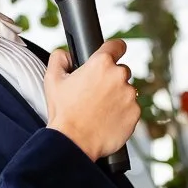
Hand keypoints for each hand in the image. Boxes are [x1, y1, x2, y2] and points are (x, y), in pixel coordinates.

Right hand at [44, 40, 138, 160]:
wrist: (74, 142)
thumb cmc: (63, 112)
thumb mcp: (52, 80)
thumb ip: (59, 58)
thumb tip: (65, 53)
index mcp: (101, 63)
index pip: (117, 45)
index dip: (113, 50)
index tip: (112, 54)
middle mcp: (119, 76)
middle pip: (121, 71)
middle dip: (110, 80)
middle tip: (95, 93)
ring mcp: (129, 95)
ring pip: (126, 91)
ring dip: (117, 97)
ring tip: (99, 110)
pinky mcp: (135, 113)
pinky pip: (131, 109)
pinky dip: (122, 113)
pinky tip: (106, 120)